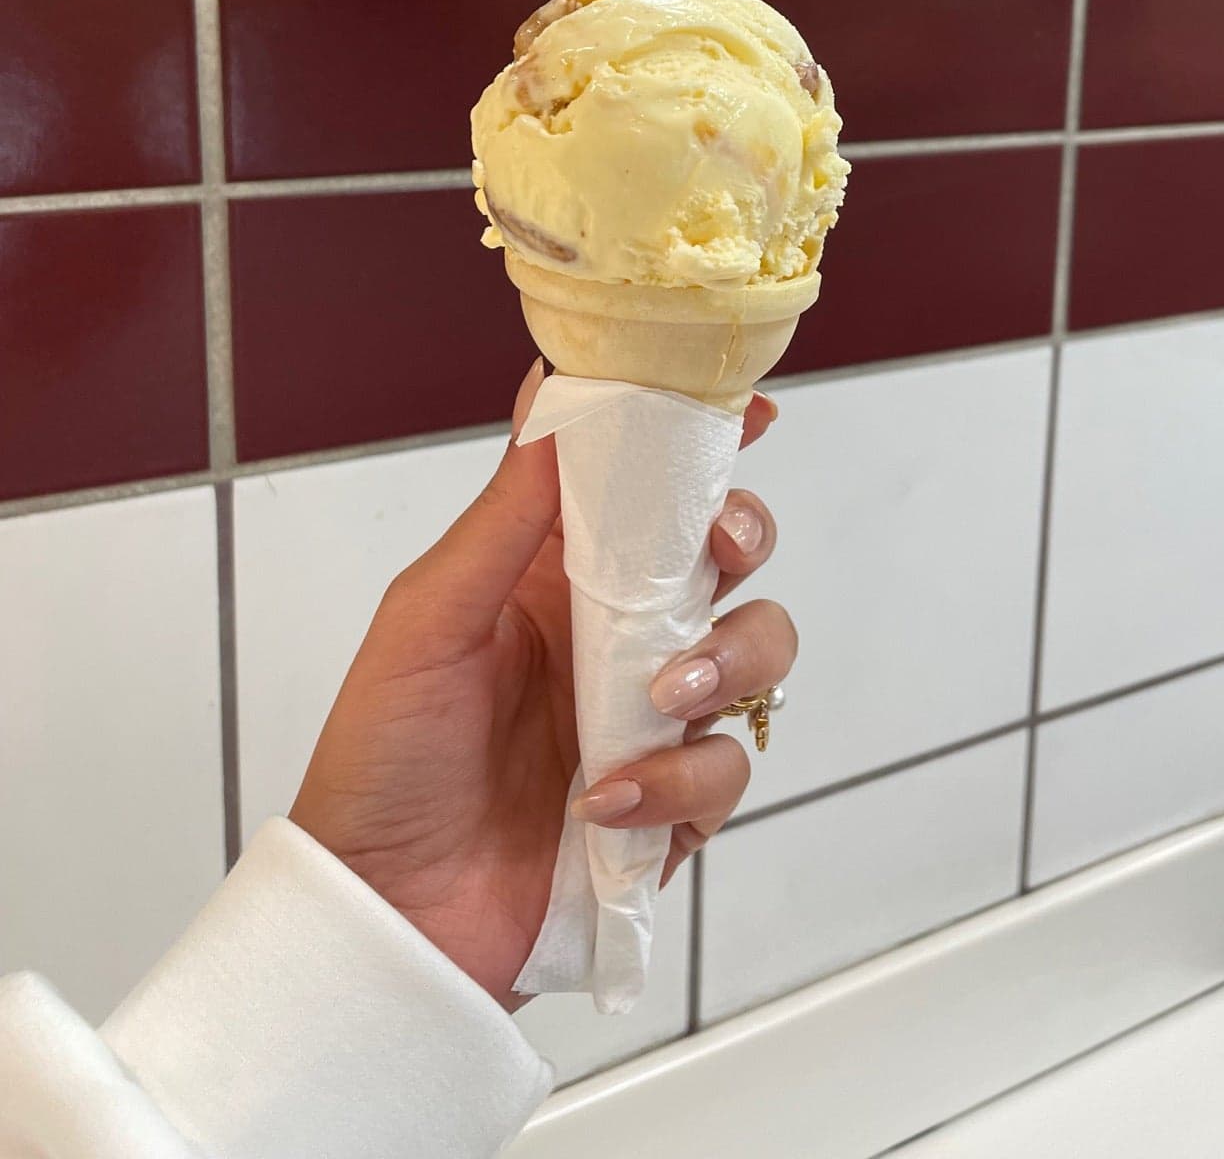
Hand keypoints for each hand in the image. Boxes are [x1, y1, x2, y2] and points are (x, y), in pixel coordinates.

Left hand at [290, 361, 795, 1009]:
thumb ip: (505, 514)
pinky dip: (679, 780)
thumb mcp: (428, 619)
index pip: (643, 485)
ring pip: (756, 653)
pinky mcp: (673, 802)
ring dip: (727, 661)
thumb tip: (554, 393)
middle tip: (720, 549)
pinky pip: (726, 769)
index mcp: (555, 574)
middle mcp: (616, 633)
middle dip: (745, 536)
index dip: (702, 442)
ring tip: (661, 696)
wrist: (385, 915)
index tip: (749, 408)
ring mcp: (651, 716)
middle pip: (727, 556)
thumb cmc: (383, 759)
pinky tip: (608, 800)